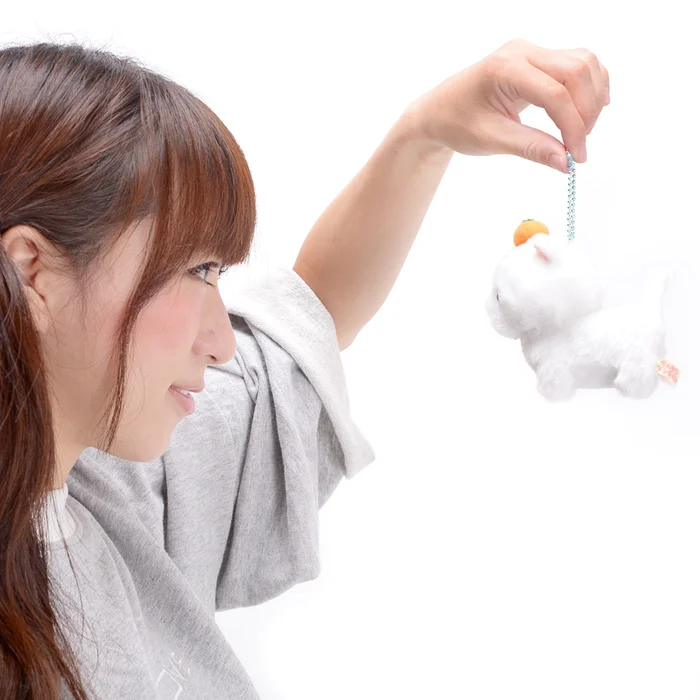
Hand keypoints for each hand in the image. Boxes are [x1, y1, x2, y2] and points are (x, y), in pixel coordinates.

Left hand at [404, 38, 609, 172]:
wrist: (439, 111)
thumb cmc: (457, 123)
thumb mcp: (490, 140)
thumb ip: (530, 148)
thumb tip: (564, 162)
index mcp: (505, 68)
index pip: (554, 93)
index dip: (572, 126)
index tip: (576, 156)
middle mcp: (522, 51)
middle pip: (576, 71)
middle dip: (586, 111)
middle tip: (578, 147)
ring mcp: (532, 51)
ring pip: (583, 63)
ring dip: (592, 97)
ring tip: (580, 132)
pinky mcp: (539, 59)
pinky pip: (577, 64)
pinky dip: (589, 86)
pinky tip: (588, 111)